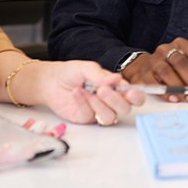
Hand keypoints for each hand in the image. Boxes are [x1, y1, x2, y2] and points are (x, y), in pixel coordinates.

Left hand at [30, 61, 144, 125]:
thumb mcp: (87, 68)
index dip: (136, 97)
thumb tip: (117, 79)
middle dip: (116, 100)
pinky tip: (77, 93)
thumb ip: (102, 76)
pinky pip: (90, 116)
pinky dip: (83, 103)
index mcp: (115, 87)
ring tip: (87, 90)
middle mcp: (110, 102)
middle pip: (124, 109)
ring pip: (110, 117)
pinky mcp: (85, 119)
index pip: (133, 96)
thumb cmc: (72, 72)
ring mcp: (98, 112)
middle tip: (103, 90)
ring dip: (99, 104)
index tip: (131, 93)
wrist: (51, 80)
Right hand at [122, 38, 187, 101]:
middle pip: (180, 61)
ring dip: (179, 87)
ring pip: (166, 70)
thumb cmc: (175, 69)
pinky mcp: (143, 73)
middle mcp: (165, 49)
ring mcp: (153, 60)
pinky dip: (165, 92)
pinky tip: (174, 98)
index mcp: (180, 44)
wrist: (147, 69)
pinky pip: (153, 82)